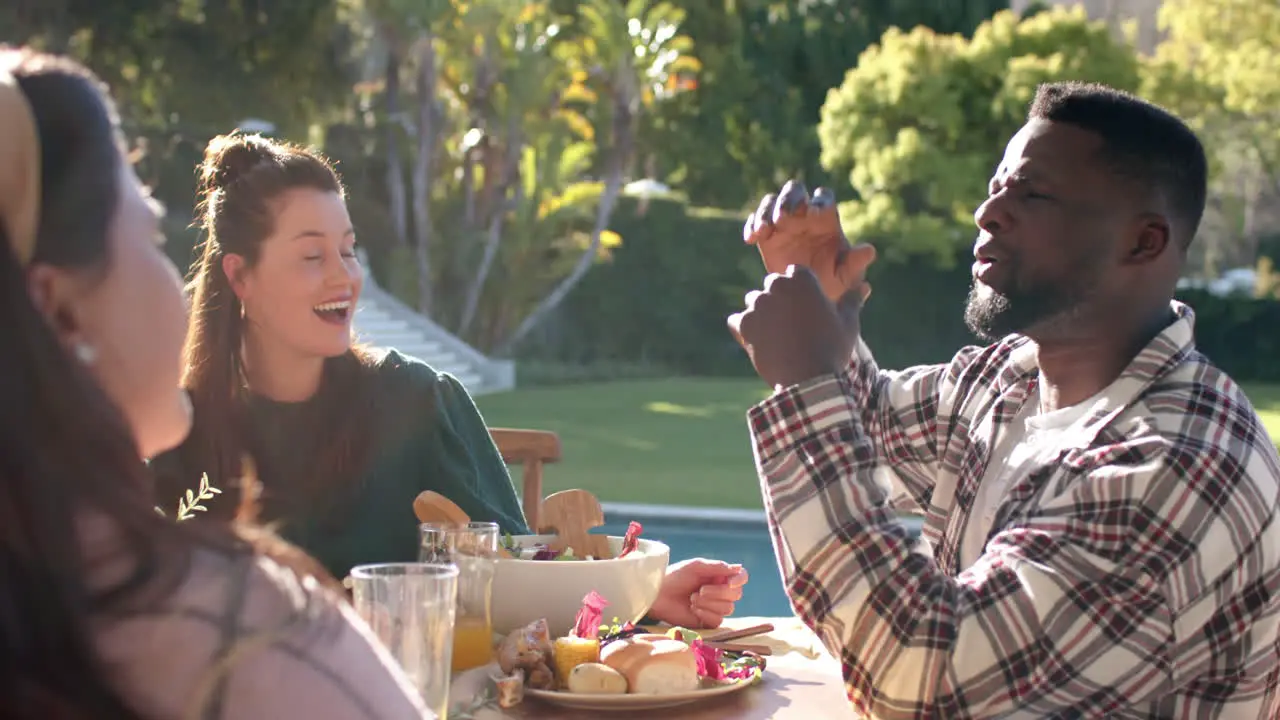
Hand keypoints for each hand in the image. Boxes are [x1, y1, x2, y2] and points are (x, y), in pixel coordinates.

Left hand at [647, 558, 748, 629]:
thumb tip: (738, 567)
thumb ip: (717, 567)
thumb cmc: (675, 576)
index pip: (741, 577)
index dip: (739, 580)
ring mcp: (715, 608)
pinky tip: (693, 610)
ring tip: (692, 599)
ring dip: (709, 603)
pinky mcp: (708, 622)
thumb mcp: (695, 566)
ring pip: (728, 608)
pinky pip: (718, 621)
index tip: (729, 582)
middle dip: (719, 593)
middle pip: (736, 594)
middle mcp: (721, 592)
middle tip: (700, 590)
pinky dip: (706, 614)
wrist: (658, 594)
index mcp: (720, 576)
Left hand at [728, 265, 862, 388]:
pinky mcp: (743, 325)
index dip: (800, 290)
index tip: (806, 307)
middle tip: (791, 324)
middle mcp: (776, 286)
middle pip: (772, 285)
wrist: (808, 379)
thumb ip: (851, 300)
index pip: (794, 273)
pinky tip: (758, 342)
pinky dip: (744, 330)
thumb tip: (862, 287)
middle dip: (779, 299)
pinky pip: (737, 321)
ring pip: (753, 302)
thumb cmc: (831, 348)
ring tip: (776, 336)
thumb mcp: (848, 323)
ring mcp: (757, 305)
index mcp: (801, 279)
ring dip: (761, 314)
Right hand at [743, 179, 875, 302]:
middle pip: (794, 191)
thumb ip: (856, 263)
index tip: (814, 214)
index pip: (823, 198)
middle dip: (788, 199)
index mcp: (827, 219)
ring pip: (771, 202)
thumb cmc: (834, 285)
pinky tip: (750, 240)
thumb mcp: (847, 277)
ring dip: (766, 211)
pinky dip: (751, 226)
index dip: (819, 201)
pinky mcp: (766, 236)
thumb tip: (869, 250)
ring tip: (763, 230)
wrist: (809, 299)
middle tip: (783, 216)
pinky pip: (755, 222)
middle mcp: (804, 214)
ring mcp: (783, 223)